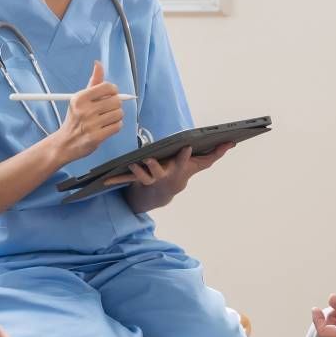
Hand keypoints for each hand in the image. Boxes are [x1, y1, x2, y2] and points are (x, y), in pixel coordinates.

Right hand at [52, 62, 123, 164]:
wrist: (65, 143)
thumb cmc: (75, 119)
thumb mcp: (80, 98)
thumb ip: (93, 81)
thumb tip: (98, 64)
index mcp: (80, 98)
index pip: (108, 87)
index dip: (113, 91)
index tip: (110, 96)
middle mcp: (84, 110)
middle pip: (116, 101)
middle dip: (115, 105)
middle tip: (107, 110)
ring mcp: (91, 124)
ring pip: (119, 114)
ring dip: (116, 117)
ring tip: (106, 120)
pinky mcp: (97, 137)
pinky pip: (118, 126)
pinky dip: (115, 126)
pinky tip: (107, 127)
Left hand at [105, 143, 234, 207]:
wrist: (161, 194)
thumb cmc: (180, 174)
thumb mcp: (198, 165)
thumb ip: (214, 154)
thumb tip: (231, 142)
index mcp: (177, 170)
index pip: (182, 161)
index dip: (184, 155)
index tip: (186, 146)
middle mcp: (163, 175)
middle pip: (159, 171)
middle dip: (155, 167)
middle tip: (149, 159)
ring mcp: (148, 178)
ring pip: (141, 176)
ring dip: (136, 172)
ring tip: (132, 164)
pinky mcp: (135, 179)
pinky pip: (124, 179)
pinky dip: (115, 179)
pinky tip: (104, 178)